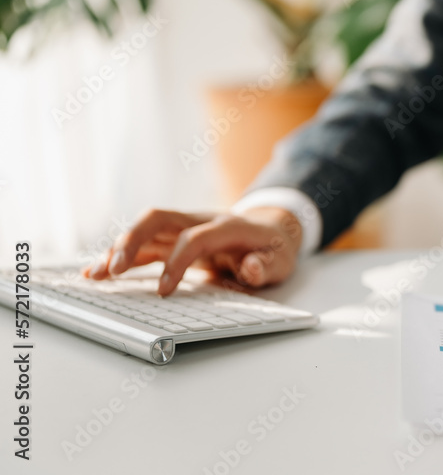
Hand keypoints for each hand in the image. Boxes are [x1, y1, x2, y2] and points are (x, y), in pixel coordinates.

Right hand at [83, 207, 302, 295]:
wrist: (271, 231)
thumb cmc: (273, 249)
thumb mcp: (280, 261)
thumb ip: (266, 265)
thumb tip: (251, 267)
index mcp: (227, 227)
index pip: (195, 238)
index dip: (177, 262)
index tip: (164, 291)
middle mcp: (199, 221)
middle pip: (159, 219)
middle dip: (133, 241)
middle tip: (114, 270)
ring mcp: (184, 227)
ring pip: (144, 229)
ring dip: (118, 249)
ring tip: (94, 275)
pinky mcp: (174, 238)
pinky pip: (143, 243)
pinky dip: (120, 256)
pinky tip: (97, 272)